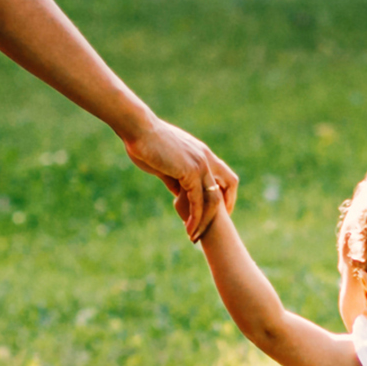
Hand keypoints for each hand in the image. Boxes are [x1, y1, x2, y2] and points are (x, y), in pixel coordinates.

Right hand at [122, 116, 238, 242]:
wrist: (138, 129)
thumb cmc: (145, 143)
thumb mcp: (165, 164)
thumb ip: (175, 179)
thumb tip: (178, 194)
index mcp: (202, 153)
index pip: (225, 176)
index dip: (225, 194)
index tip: (218, 211)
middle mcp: (206, 158)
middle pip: (228, 186)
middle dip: (223, 210)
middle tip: (211, 228)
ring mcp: (200, 164)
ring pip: (213, 199)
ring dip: (205, 220)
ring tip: (194, 236)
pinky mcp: (190, 172)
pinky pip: (198, 201)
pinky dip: (195, 217)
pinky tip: (188, 228)